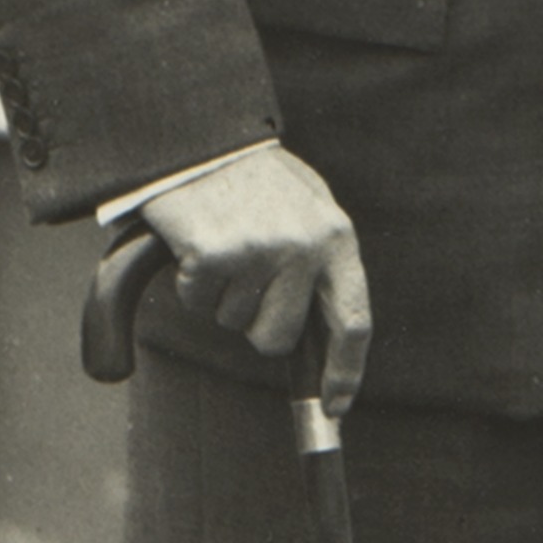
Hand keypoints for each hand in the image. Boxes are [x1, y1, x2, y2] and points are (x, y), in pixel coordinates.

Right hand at [126, 136, 370, 405]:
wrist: (197, 136)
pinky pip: (196, 301)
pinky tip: (196, 241)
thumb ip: (321, 262)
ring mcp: (260, 253)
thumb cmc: (252, 179)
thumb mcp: (307, 209)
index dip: (345, 371)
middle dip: (254, 324)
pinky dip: (189, 281)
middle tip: (243, 279)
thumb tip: (324, 335)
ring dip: (219, 295)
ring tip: (222, 243)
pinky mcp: (214, 255)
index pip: (353, 321)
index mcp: (336, 238)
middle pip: (277, 338)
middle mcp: (304, 249)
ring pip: (232, 320)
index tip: (335, 406)